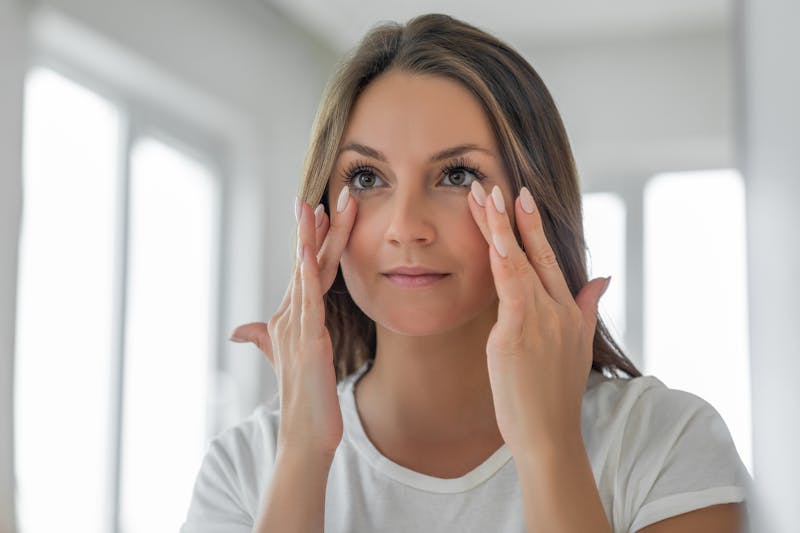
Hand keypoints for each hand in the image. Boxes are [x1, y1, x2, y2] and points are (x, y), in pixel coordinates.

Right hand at [229, 188, 356, 459]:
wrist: (305, 434)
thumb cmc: (303, 397)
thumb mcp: (285, 360)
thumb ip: (264, 340)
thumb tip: (238, 331)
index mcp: (292, 317)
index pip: (305, 270)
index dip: (312, 239)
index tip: (318, 209)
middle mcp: (291, 316)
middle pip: (306, 263)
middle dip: (315, 227)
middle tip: (323, 193)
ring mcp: (297, 327)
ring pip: (307, 274)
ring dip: (313, 239)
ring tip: (319, 207)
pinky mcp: (307, 340)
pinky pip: (308, 300)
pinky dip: (306, 273)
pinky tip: (306, 250)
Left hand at [467, 182, 609, 454]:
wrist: (550, 435)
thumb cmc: (554, 395)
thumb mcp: (577, 346)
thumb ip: (586, 307)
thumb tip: (603, 278)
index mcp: (567, 311)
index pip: (550, 259)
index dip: (535, 228)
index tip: (523, 198)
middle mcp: (557, 310)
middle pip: (537, 254)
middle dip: (519, 217)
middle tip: (504, 184)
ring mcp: (540, 320)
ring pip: (520, 262)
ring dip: (502, 227)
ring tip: (487, 197)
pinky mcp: (518, 334)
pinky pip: (510, 288)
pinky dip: (504, 259)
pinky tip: (495, 237)